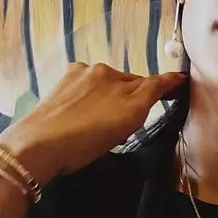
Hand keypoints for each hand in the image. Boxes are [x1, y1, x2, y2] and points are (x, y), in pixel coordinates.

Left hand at [0, 62, 187, 184]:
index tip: (180, 83)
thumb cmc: (85, 138)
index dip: (167, 85)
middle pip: (125, 85)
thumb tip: (171, 78)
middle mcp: (96, 71)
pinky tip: (79, 120)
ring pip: (103, 88)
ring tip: (99, 125)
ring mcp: (74, 79)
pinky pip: (82, 93)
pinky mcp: (56, 90)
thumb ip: (152, 92)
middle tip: (128, 124)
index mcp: (114, 76)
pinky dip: (87, 102)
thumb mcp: (127, 117)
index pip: (149, 81)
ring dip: (108, 100)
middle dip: (131, 98)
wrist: (36, 145)